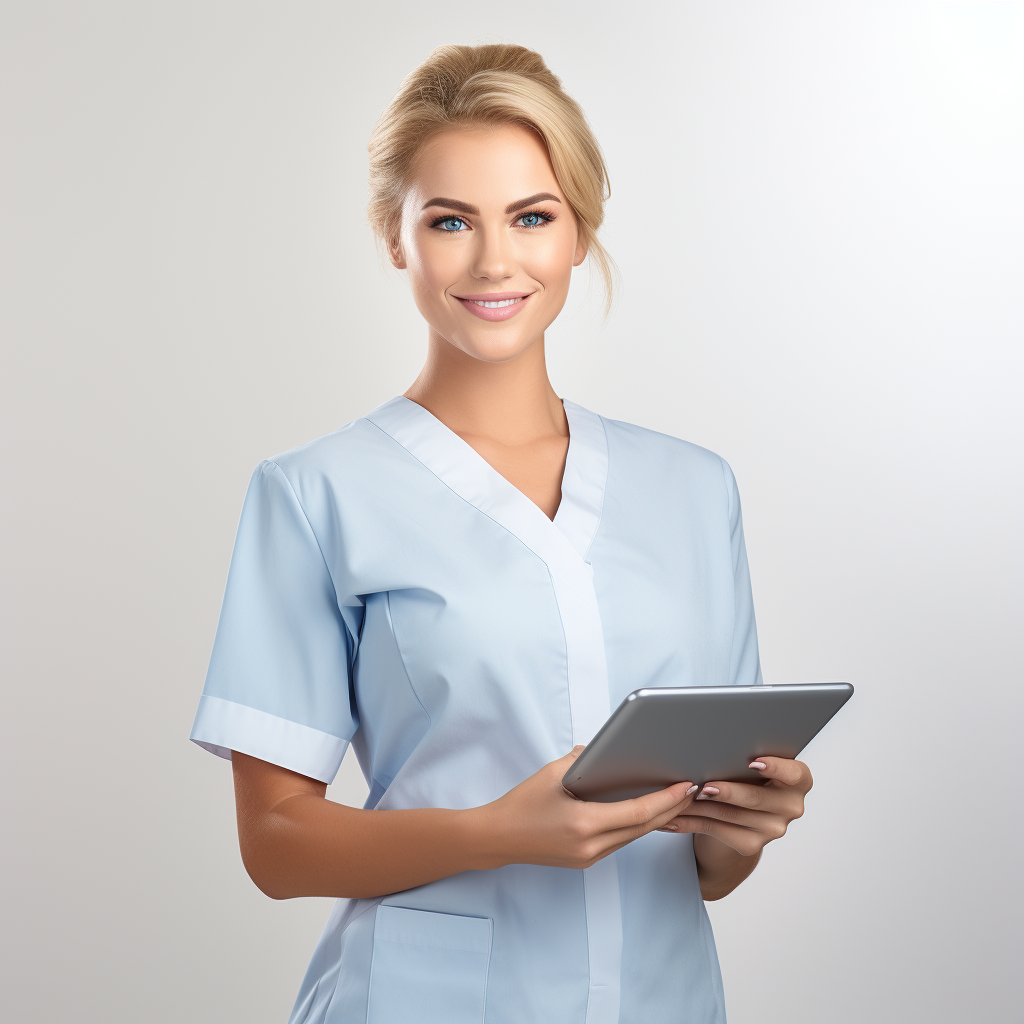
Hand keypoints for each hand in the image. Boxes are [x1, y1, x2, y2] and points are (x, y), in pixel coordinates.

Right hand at [477, 746, 697, 869]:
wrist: (497, 838)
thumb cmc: (521, 803)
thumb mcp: (551, 774)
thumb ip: (582, 760)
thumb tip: (605, 749)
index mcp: (584, 824)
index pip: (638, 812)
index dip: (667, 799)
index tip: (686, 784)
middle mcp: (591, 846)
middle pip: (644, 827)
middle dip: (672, 807)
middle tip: (692, 787)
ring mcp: (589, 857)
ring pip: (634, 836)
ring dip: (657, 817)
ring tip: (677, 797)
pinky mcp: (586, 860)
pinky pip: (621, 841)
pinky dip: (637, 825)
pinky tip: (647, 812)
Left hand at [658, 756, 811, 857]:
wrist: (740, 814)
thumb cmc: (744, 776)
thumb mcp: (749, 765)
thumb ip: (742, 757)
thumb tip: (708, 745)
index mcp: (798, 780)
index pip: (795, 774)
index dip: (776, 767)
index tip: (753, 761)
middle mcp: (791, 807)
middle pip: (757, 798)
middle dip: (727, 791)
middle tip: (704, 786)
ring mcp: (773, 829)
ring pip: (730, 815)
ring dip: (699, 806)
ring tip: (676, 798)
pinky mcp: (751, 845)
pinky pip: (716, 830)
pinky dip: (690, 822)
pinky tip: (671, 818)